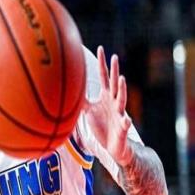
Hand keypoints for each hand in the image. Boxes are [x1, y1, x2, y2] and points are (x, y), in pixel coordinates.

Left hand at [83, 46, 132, 166]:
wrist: (113, 146)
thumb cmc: (101, 126)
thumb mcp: (88, 111)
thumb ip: (81, 99)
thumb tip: (67, 88)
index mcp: (106, 97)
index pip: (104, 76)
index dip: (102, 63)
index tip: (101, 48)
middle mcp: (114, 102)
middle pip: (113, 83)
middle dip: (114, 70)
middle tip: (114, 57)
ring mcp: (119, 114)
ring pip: (122, 99)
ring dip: (122, 89)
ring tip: (121, 78)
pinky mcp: (122, 128)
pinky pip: (125, 124)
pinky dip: (126, 122)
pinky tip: (126, 120)